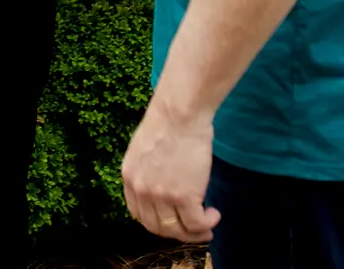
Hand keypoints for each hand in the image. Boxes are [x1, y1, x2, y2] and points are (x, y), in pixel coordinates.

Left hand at [121, 95, 219, 244]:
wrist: (180, 112)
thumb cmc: (167, 122)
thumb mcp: (144, 150)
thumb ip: (147, 171)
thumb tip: (161, 187)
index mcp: (129, 177)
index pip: (140, 215)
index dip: (158, 223)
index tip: (173, 221)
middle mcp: (141, 190)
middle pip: (158, 227)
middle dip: (177, 232)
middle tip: (193, 229)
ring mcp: (161, 196)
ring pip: (178, 230)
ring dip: (195, 232)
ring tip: (207, 225)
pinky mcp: (184, 197)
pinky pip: (196, 224)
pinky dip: (207, 224)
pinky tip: (214, 215)